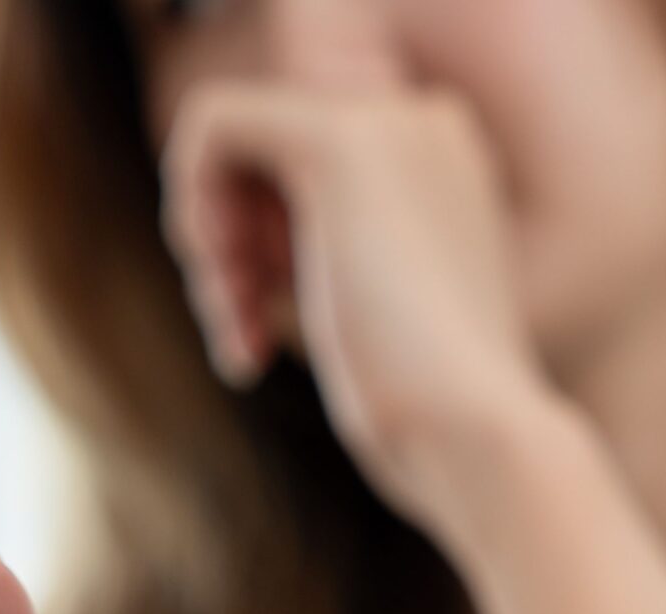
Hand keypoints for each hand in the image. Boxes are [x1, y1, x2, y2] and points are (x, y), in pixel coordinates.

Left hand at [165, 77, 547, 525]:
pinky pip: (211, 123)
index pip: (297, 170)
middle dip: (225, 248)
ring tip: (240, 340)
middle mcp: (421, 124)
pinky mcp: (338, 144)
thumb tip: (227, 248)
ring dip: (210, 252)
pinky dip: (188, 204)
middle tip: (239, 330)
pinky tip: (224, 294)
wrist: (477, 438)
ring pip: (228, 147)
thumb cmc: (429, 422)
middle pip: (259, 156)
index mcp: (440, 165)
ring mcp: (387, 125)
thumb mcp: (372, 327)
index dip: (255, 246)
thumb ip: (326, 268)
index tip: (258, 325)